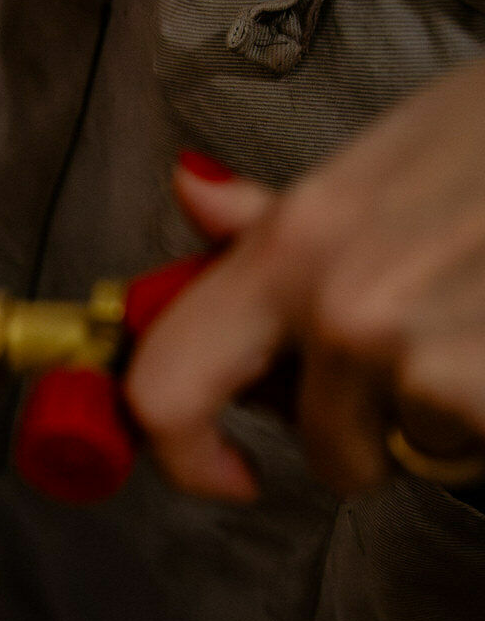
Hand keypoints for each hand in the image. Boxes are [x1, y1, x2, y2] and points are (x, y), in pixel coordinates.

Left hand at [125, 59, 484, 501]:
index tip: (225, 468)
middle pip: (322, 450)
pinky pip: (479, 443)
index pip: (166, 389)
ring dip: (457, 410)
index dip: (182, 453)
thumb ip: (283, 214)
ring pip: (419, 447)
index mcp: (293, 244)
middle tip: (421, 373)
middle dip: (359, 441)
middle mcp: (345, 309)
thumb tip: (195, 197)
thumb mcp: (393, 152)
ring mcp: (427, 359)